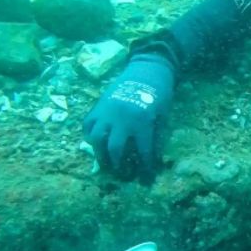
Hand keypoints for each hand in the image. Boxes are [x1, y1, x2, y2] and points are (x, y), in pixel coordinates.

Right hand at [83, 53, 174, 182]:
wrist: (146, 71)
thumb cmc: (158, 95)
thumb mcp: (163, 116)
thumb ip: (156, 137)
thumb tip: (151, 160)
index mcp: (142, 122)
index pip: (143, 151)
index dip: (145, 167)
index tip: (146, 178)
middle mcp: (122, 119)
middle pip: (115, 149)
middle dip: (117, 165)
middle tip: (121, 173)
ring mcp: (107, 112)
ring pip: (97, 139)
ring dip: (100, 154)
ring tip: (105, 161)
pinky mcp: (99, 106)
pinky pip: (88, 124)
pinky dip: (90, 135)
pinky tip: (96, 142)